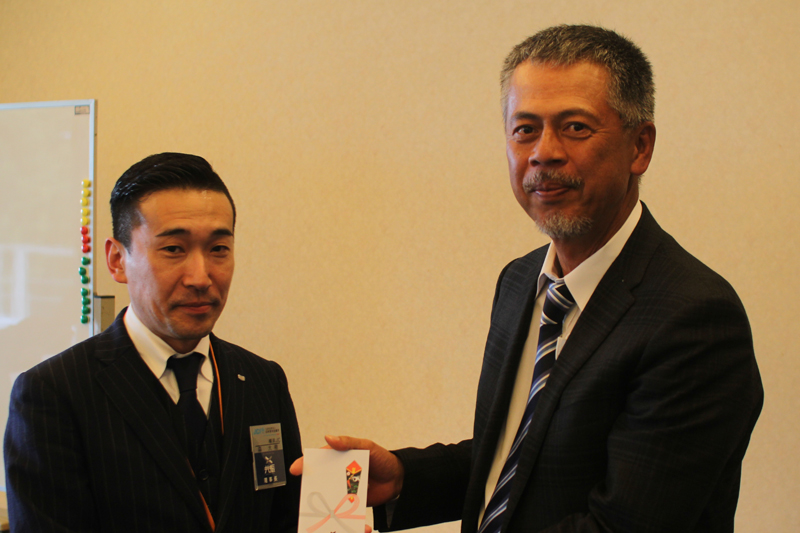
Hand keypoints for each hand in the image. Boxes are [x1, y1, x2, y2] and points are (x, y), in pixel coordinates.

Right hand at [289, 435, 404, 506]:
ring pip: (330, 499)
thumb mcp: (367, 446)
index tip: (296, 469)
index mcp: (339, 459)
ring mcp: (344, 490)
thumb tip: (329, 438)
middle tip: (308, 496)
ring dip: (327, 506)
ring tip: (325, 513)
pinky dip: (344, 517)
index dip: (306, 463)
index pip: (319, 460)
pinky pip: (345, 511)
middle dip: (313, 490)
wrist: (399, 478)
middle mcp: (338, 475)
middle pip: (321, 482)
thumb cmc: (382, 458)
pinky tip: (349, 523)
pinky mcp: (352, 504)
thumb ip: (348, 442)